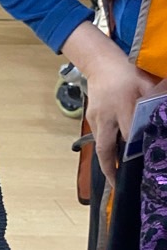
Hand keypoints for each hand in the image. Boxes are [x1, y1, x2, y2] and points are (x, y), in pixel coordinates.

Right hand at [63, 22, 157, 183]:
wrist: (101, 64)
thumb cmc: (128, 74)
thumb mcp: (147, 84)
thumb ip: (156, 101)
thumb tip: (165, 117)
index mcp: (122, 107)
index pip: (128, 135)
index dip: (134, 150)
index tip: (140, 163)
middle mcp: (106, 117)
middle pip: (105, 148)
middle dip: (111, 168)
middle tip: (117, 185)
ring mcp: (96, 120)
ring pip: (100, 146)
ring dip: (106, 163)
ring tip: (114, 179)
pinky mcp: (91, 120)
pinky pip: (99, 138)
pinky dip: (106, 150)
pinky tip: (113, 158)